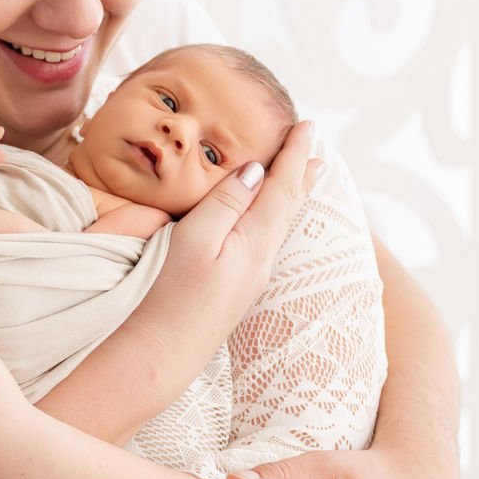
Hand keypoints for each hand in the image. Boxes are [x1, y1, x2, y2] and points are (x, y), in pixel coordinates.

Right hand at [137, 122, 323, 356]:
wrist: (162, 352)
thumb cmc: (170, 294)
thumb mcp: (194, 239)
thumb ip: (226, 202)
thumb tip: (255, 171)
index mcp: (254, 242)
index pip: (281, 187)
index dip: (294, 155)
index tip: (306, 126)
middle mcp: (262, 259)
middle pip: (289, 206)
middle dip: (302, 172)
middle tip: (315, 146)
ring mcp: (252, 277)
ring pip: (281, 224)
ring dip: (292, 194)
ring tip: (305, 175)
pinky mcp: (238, 289)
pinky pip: (268, 239)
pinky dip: (277, 215)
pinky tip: (271, 219)